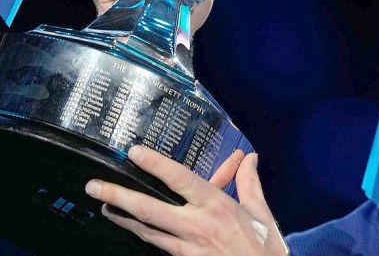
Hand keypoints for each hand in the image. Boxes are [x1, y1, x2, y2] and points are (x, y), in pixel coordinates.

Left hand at [85, 145, 288, 255]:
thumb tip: (248, 159)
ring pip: (146, 230)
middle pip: (149, 208)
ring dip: (122, 218)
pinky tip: (132, 229)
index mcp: (217, 205)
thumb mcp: (260, 211)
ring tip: (104, 206)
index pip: (180, 179)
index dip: (156, 164)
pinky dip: (143, 235)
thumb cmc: (263, 247)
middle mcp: (197, 224)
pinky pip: (158, 245)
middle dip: (119, 195)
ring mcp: (187, 246)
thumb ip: (249, 182)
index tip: (135, 152)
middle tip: (94, 186)